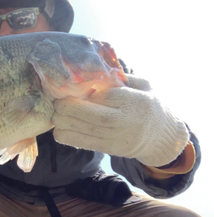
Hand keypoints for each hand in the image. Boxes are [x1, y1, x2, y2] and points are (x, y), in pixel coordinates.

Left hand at [52, 75, 189, 166]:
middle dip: (68, 107)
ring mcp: (116, 137)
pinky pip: (83, 143)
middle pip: (92, 114)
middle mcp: (126, 121)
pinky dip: (67, 136)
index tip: (72, 87)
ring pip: (84, 129)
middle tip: (57, 101)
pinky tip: (59, 128)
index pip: (106, 95)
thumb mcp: (143, 86)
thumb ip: (122, 78)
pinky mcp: (108, 148)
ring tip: (55, 114)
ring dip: (64, 121)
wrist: (161, 138)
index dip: (86, 92)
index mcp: (136, 102)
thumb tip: (95, 68)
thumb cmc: (148, 105)